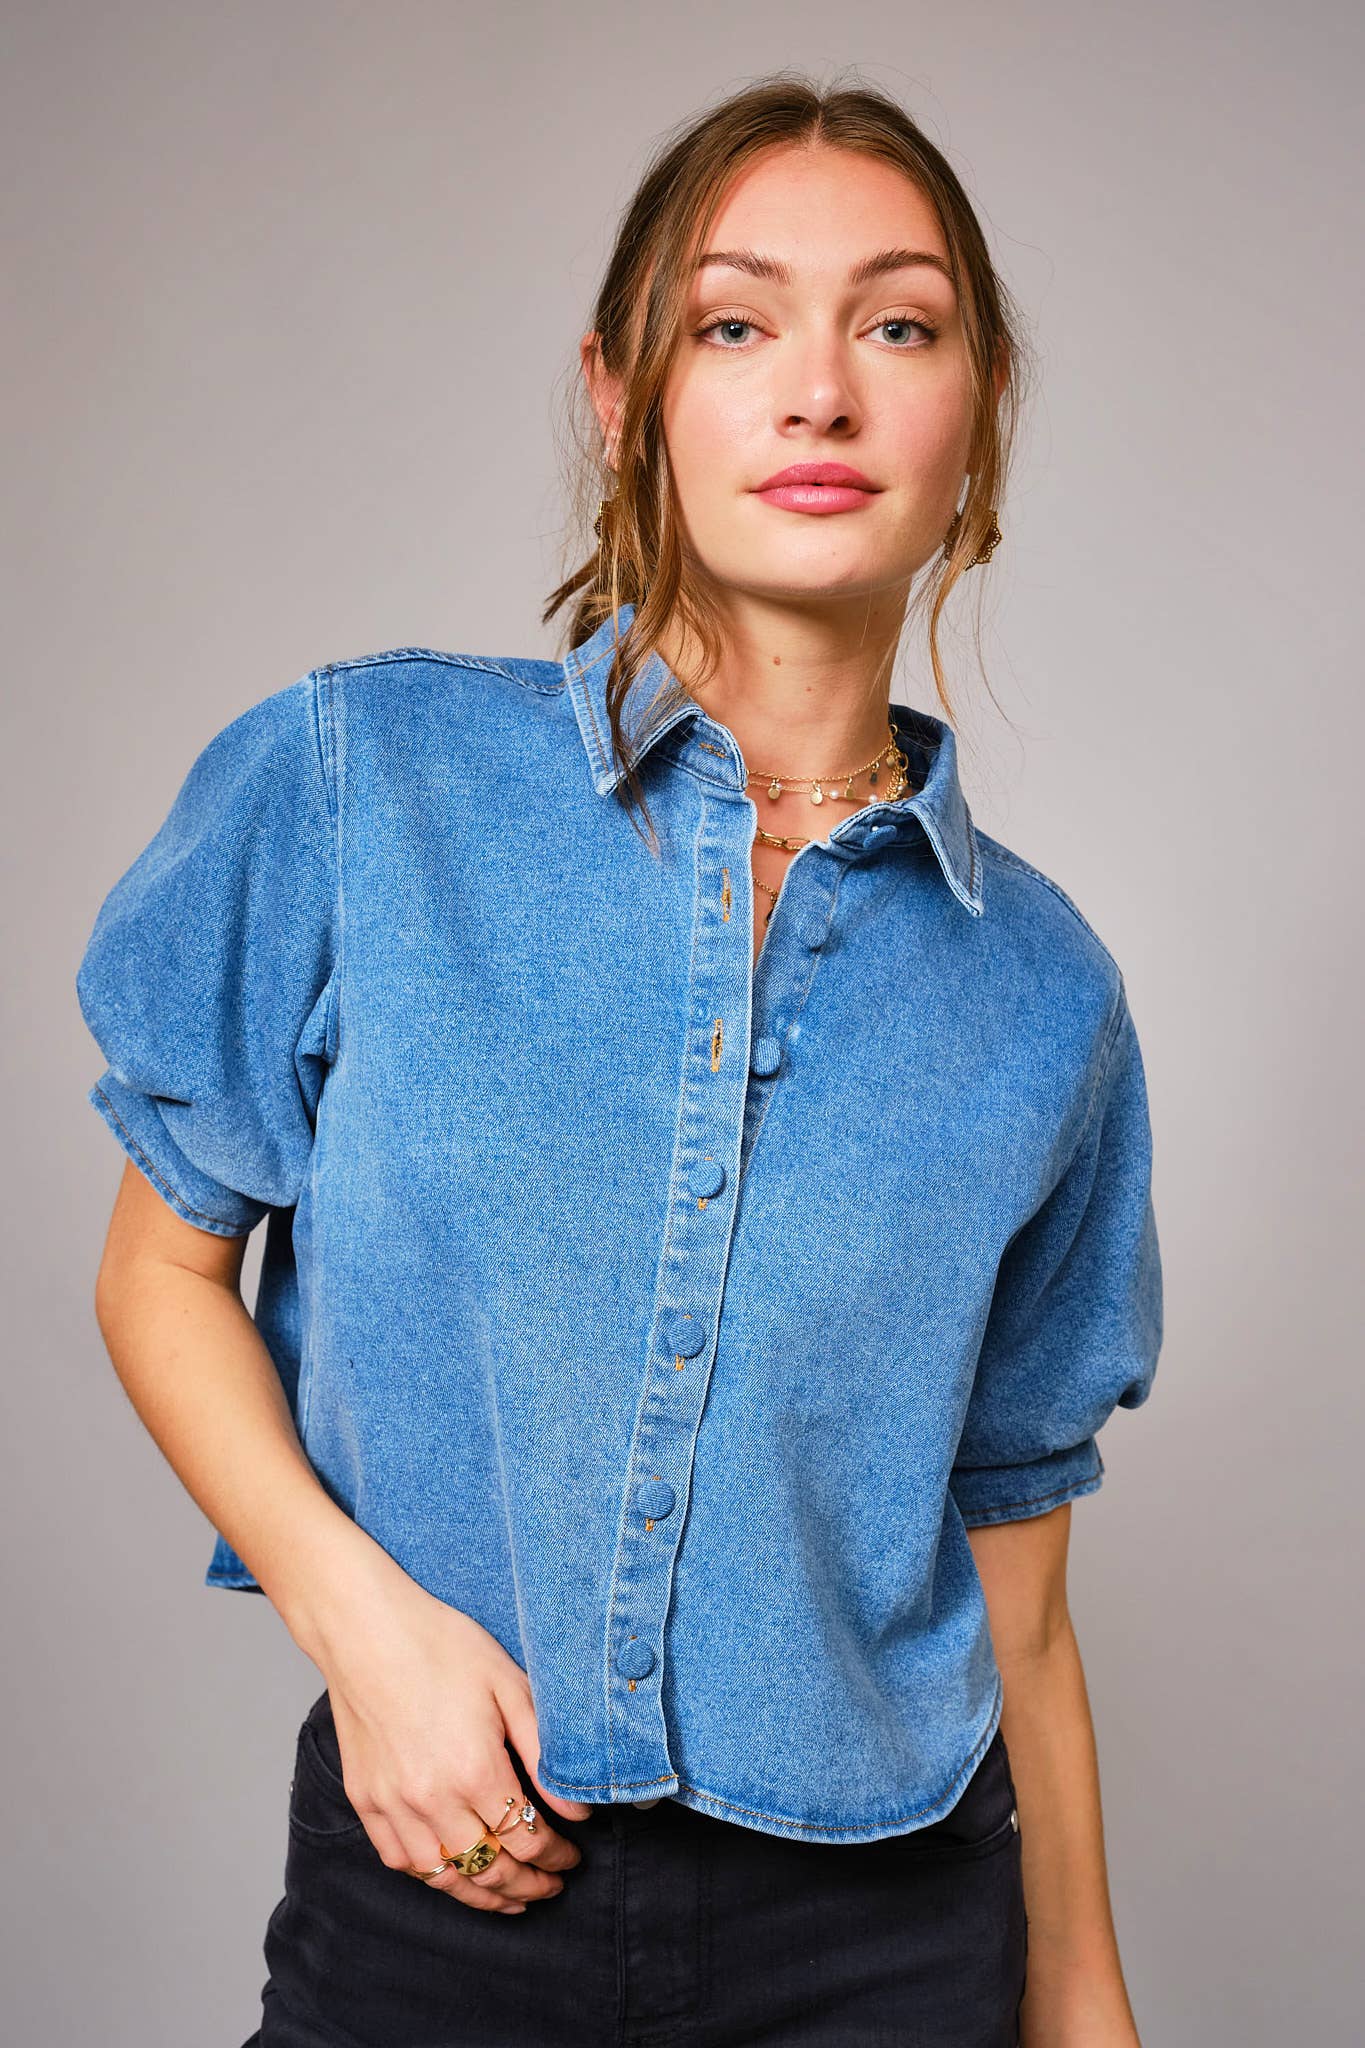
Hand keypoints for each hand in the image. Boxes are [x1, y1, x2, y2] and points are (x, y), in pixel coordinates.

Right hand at [309, 1561, 593, 1914]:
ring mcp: (393, 1805)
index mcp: (475, 1770)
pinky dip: (433, 1876)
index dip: (556, 1856)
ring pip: (445, 1876)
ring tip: (511, 1898)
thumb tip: (578, 1811)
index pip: (527, 1839)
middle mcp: (433, 1799)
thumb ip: (544, 1753)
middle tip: (552, 1887)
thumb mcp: (509, 1686)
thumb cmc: (442, 1646)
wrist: (366, 1630)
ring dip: (483, 1895)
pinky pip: (401, 1860)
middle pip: (491, 1867)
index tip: (573, 1857)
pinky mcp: (366, 1801)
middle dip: (529, 1885)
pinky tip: (454, 1874)